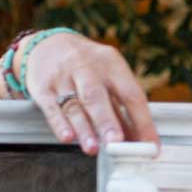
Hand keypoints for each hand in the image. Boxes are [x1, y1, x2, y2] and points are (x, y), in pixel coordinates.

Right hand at [13, 32, 157, 154]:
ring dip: (84, 128)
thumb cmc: (88, 66)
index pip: (131, 95)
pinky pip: (51, 108)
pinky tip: (67, 137)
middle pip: (97, 96)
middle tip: (116, 142)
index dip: (142, 122)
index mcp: (112, 65)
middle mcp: (87, 69)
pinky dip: (59, 124)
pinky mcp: (42, 87)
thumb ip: (121, 108)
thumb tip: (138, 141)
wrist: (47, 43)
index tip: (149, 145)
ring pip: (74, 104)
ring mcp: (63, 77)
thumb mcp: (109, 77)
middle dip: (107, 121)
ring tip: (92, 148)